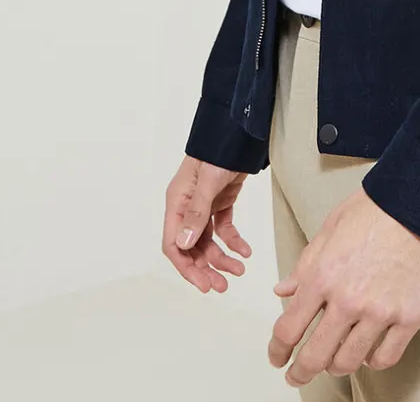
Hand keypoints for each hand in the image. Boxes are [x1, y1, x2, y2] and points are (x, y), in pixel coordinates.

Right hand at [163, 153, 253, 292]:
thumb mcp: (208, 181)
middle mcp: (187, 207)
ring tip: (239, 270)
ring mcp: (204, 205)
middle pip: (191, 248)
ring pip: (208, 241)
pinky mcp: (220, 201)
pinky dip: (233, 241)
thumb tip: (184, 245)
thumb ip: (197, 213)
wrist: (238, 133)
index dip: (186, 267)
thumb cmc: (218, 151)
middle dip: (205, 268)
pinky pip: (223, 228)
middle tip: (222, 286)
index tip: (202, 284)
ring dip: (221, 258)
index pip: (174, 244)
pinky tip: (245, 250)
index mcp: (177, 203)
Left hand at [268, 184, 419, 385]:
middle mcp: (348, 300)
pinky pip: (385, 358)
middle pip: (314, 356)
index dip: (277, 349)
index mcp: (323, 275)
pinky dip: (372, 362)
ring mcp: (380, 312)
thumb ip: (306, 264)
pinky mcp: (410, 318)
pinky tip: (368, 354)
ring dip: (334, 367)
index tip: (277, 356)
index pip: (288, 328)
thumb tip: (283, 290)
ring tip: (333, 363)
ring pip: (348, 362)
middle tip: (296, 374)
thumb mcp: (331, 227)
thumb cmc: (379, 208)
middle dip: (300, 371)